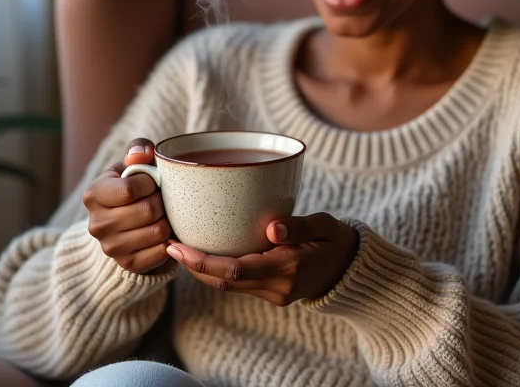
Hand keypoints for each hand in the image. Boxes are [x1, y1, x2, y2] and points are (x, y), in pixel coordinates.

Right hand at [83, 137, 172, 273]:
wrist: (128, 223)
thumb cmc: (135, 185)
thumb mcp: (133, 164)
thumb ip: (138, 149)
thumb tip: (140, 154)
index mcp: (93, 194)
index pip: (129, 190)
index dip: (150, 183)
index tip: (152, 182)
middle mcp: (96, 224)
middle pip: (147, 211)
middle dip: (162, 201)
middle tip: (161, 199)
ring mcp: (111, 248)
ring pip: (158, 231)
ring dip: (168, 220)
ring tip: (162, 214)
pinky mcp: (127, 264)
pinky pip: (162, 251)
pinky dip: (170, 240)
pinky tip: (164, 231)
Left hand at [164, 213, 358, 305]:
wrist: (351, 269)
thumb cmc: (336, 240)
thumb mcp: (326, 225)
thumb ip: (300, 226)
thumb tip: (271, 228)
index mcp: (288, 268)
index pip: (235, 270)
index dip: (202, 261)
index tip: (178, 246)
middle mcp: (277, 286)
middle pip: (224, 282)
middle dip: (193, 266)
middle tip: (169, 244)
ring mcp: (274, 294)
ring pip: (228, 286)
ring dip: (201, 271)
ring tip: (179, 248)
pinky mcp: (272, 293)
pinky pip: (238, 284)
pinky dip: (217, 272)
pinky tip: (204, 255)